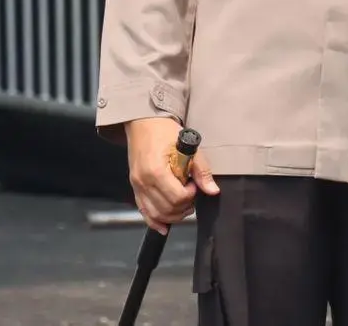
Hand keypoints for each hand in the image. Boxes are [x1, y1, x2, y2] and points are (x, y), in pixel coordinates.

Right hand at [125, 116, 219, 233]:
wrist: (143, 123)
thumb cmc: (164, 131)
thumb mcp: (188, 145)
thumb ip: (201, 170)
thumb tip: (212, 190)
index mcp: (156, 170)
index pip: (177, 197)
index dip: (191, 195)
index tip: (194, 184)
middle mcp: (144, 181)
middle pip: (167, 209)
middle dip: (184, 207)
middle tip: (192, 194)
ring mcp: (137, 186)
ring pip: (156, 214)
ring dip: (173, 215)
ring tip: (183, 204)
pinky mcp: (135, 187)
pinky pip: (144, 211)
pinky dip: (155, 221)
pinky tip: (165, 225)